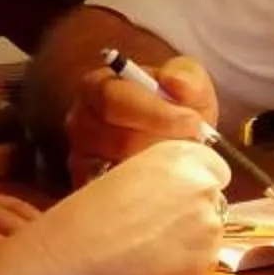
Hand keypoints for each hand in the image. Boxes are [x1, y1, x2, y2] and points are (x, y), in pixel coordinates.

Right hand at [25, 138, 229, 274]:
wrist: (68, 261)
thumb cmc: (84, 215)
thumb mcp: (127, 173)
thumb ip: (165, 177)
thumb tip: (181, 191)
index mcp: (183, 157)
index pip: (217, 170)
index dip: (196, 185)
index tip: (175, 198)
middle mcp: (204, 189)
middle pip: (215, 204)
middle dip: (193, 216)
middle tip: (153, 229)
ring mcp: (209, 232)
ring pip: (209, 239)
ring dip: (189, 246)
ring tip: (146, 253)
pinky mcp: (203, 271)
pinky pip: (198, 270)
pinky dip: (180, 274)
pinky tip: (147, 273)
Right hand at [63, 53, 221, 183]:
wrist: (178, 140)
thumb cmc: (178, 107)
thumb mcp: (190, 84)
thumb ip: (188, 78)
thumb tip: (176, 84)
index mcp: (98, 86)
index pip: (114, 99)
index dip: (155, 112)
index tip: (191, 122)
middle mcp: (80, 123)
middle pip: (119, 140)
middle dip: (162, 144)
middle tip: (193, 146)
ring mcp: (80, 159)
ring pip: (120, 171)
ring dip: (158, 169)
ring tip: (180, 161)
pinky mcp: (89, 190)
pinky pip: (116, 197)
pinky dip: (145, 192)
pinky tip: (164, 184)